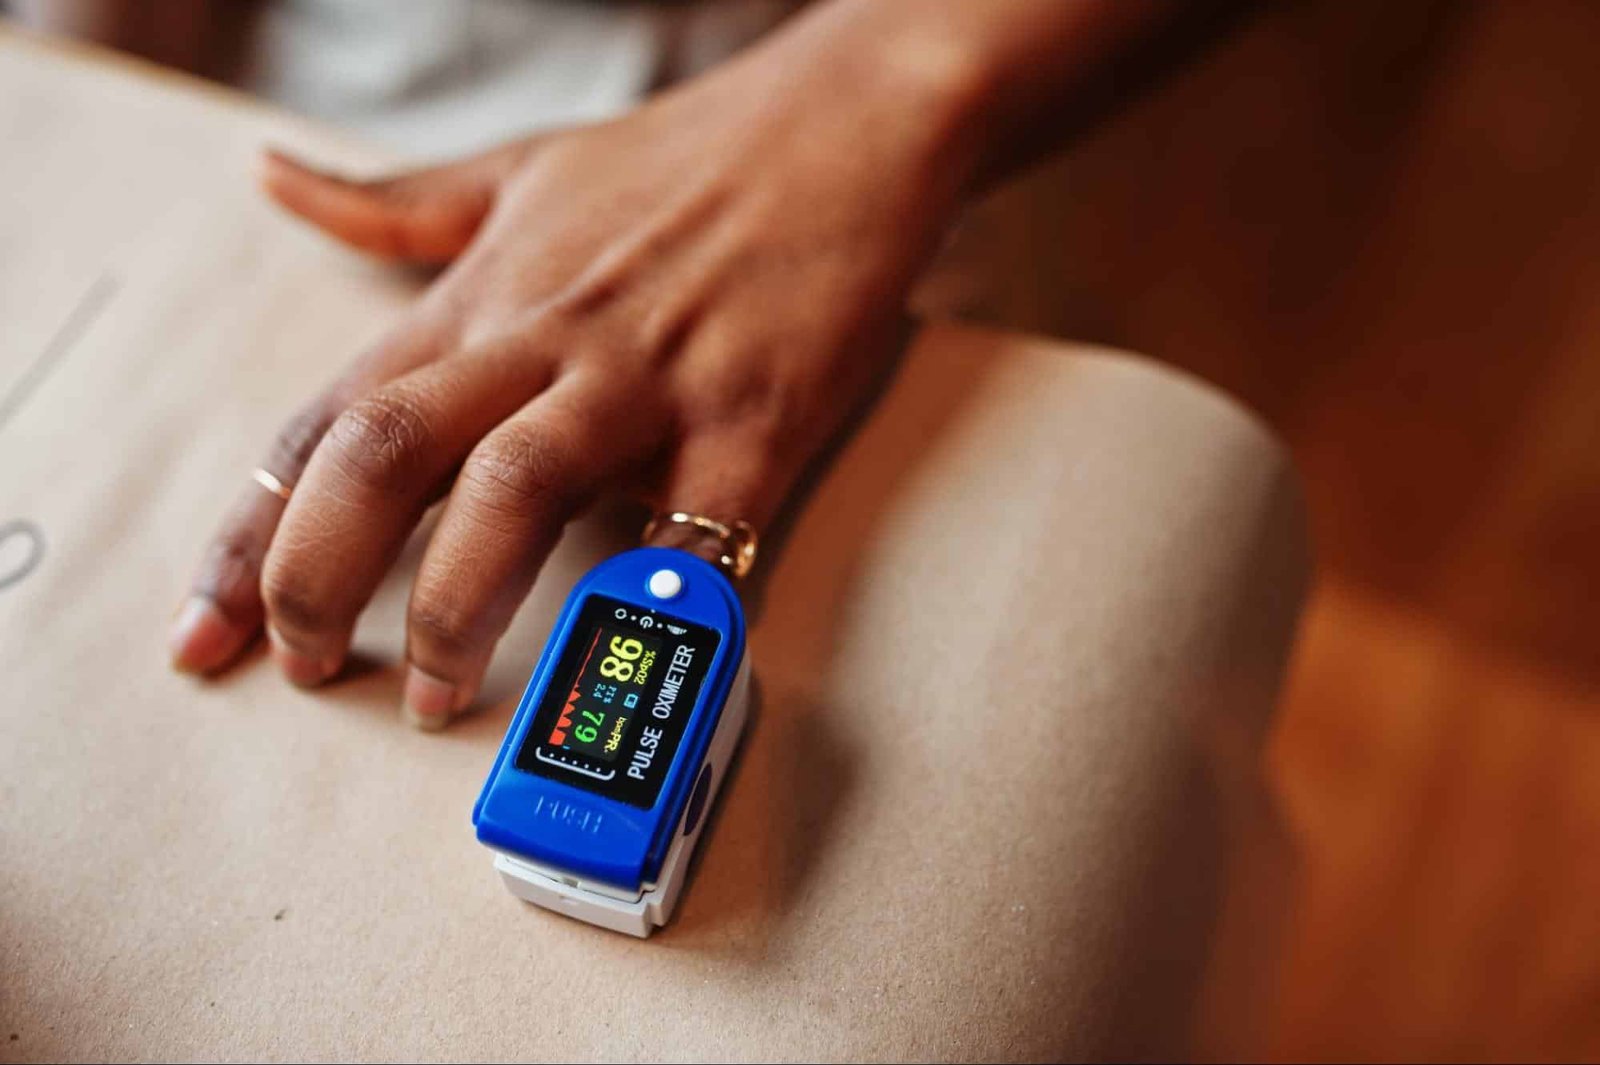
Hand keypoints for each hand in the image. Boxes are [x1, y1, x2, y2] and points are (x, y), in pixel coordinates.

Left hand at [167, 18, 973, 726]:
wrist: (844, 122)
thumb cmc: (684, 160)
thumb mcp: (520, 168)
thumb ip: (395, 204)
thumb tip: (272, 177)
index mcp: (479, 300)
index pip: (329, 422)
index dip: (250, 531)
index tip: (205, 626)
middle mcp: (540, 338)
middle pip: (386, 455)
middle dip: (316, 575)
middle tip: (302, 668)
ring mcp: (646, 374)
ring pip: (514, 488)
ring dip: (455, 603)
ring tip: (434, 693)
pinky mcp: (751, 411)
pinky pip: (696, 522)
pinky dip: (656, 598)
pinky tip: (629, 661)